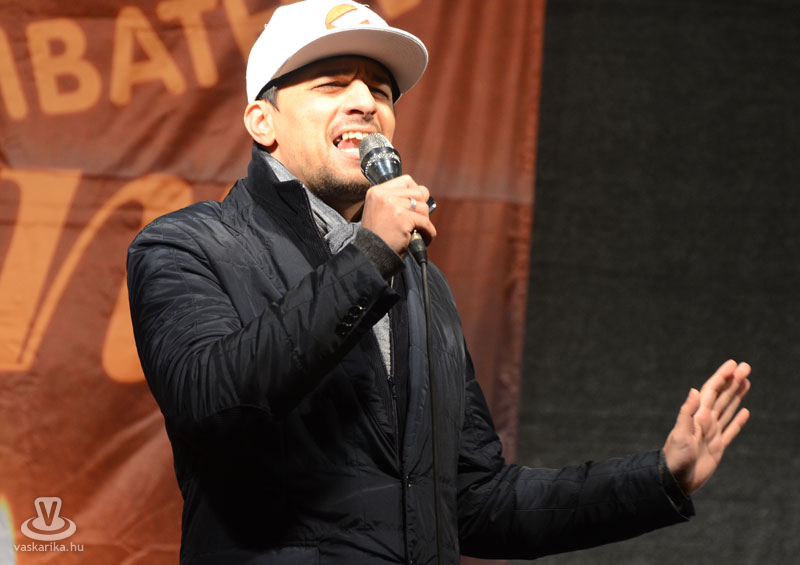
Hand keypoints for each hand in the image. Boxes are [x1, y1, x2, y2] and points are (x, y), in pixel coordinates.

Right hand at [360, 174, 436, 255]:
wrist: (371, 255)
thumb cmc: (379, 236)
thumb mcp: (380, 211)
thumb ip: (398, 199)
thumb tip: (424, 192)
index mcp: (377, 191)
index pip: (406, 181)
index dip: (415, 192)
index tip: (414, 206)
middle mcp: (383, 196)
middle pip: (418, 194)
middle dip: (422, 209)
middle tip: (417, 222)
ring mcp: (393, 206)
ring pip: (423, 208)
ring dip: (425, 222)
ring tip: (419, 232)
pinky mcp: (402, 219)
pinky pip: (426, 223)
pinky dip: (429, 233)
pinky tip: (424, 239)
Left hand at [663, 360, 750, 494]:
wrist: (675, 480)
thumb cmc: (675, 458)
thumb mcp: (680, 434)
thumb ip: (687, 412)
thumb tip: (694, 390)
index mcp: (698, 416)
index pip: (712, 391)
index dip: (722, 376)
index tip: (734, 364)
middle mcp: (705, 421)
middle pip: (723, 397)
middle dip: (733, 381)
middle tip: (746, 367)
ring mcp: (712, 433)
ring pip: (728, 410)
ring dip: (737, 396)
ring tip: (746, 382)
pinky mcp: (717, 447)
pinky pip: (730, 430)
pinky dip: (738, 420)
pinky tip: (745, 412)